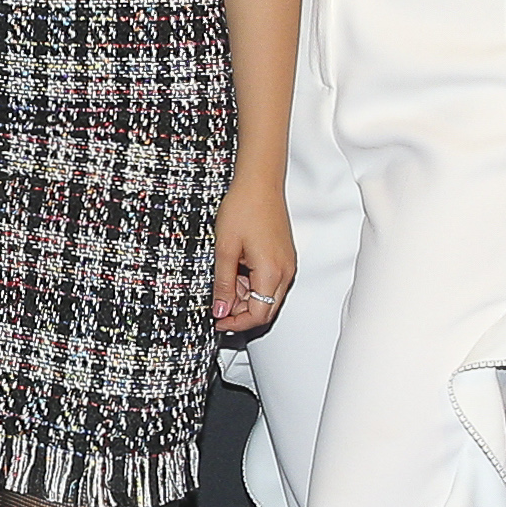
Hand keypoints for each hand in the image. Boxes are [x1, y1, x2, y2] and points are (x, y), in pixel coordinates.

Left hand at [211, 172, 295, 338]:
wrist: (259, 183)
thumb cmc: (244, 207)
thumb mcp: (225, 249)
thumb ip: (223, 284)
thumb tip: (221, 309)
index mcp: (271, 272)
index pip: (258, 315)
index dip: (236, 324)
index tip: (218, 321)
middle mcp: (285, 271)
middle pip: (266, 310)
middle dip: (241, 313)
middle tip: (219, 307)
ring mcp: (287, 264)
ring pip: (268, 297)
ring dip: (246, 298)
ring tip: (226, 281)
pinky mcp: (284, 257)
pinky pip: (270, 282)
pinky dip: (253, 285)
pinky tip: (237, 271)